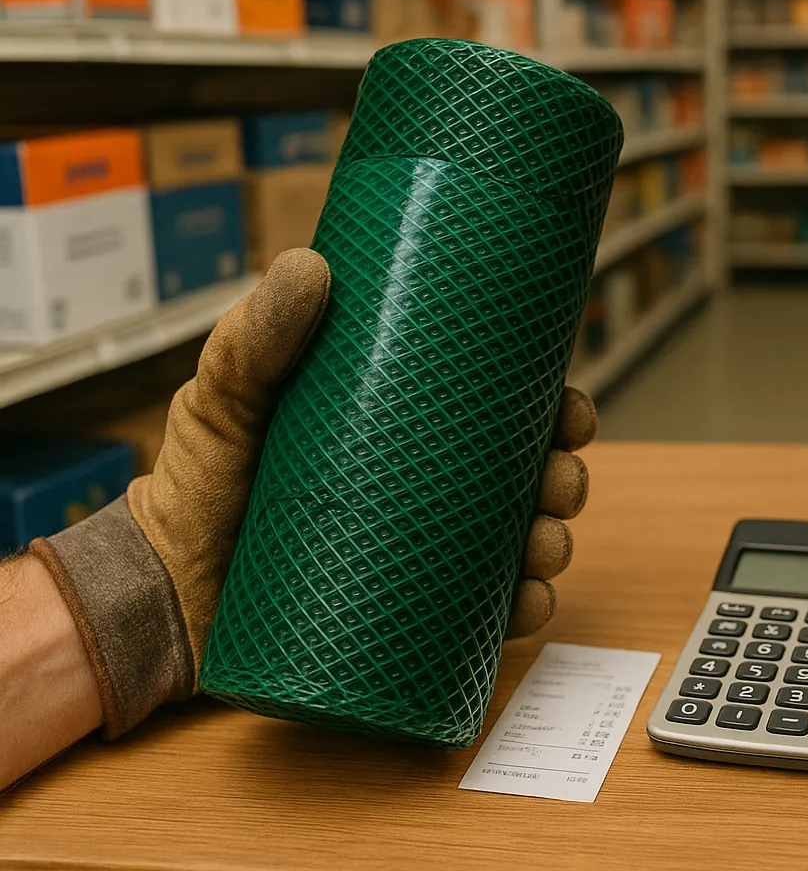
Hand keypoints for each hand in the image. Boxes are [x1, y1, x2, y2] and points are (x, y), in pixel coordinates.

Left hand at [32, 248, 593, 736]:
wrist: (158, 590)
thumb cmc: (197, 482)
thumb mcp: (224, 397)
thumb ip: (255, 335)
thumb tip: (310, 264)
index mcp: (409, 429)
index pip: (504, 412)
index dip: (558, 411)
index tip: (574, 411)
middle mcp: (430, 490)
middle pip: (531, 479)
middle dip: (566, 480)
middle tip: (556, 483)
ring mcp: (424, 555)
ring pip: (523, 547)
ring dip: (554, 543)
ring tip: (542, 547)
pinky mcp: (410, 618)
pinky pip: (485, 618)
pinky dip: (521, 611)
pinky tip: (526, 604)